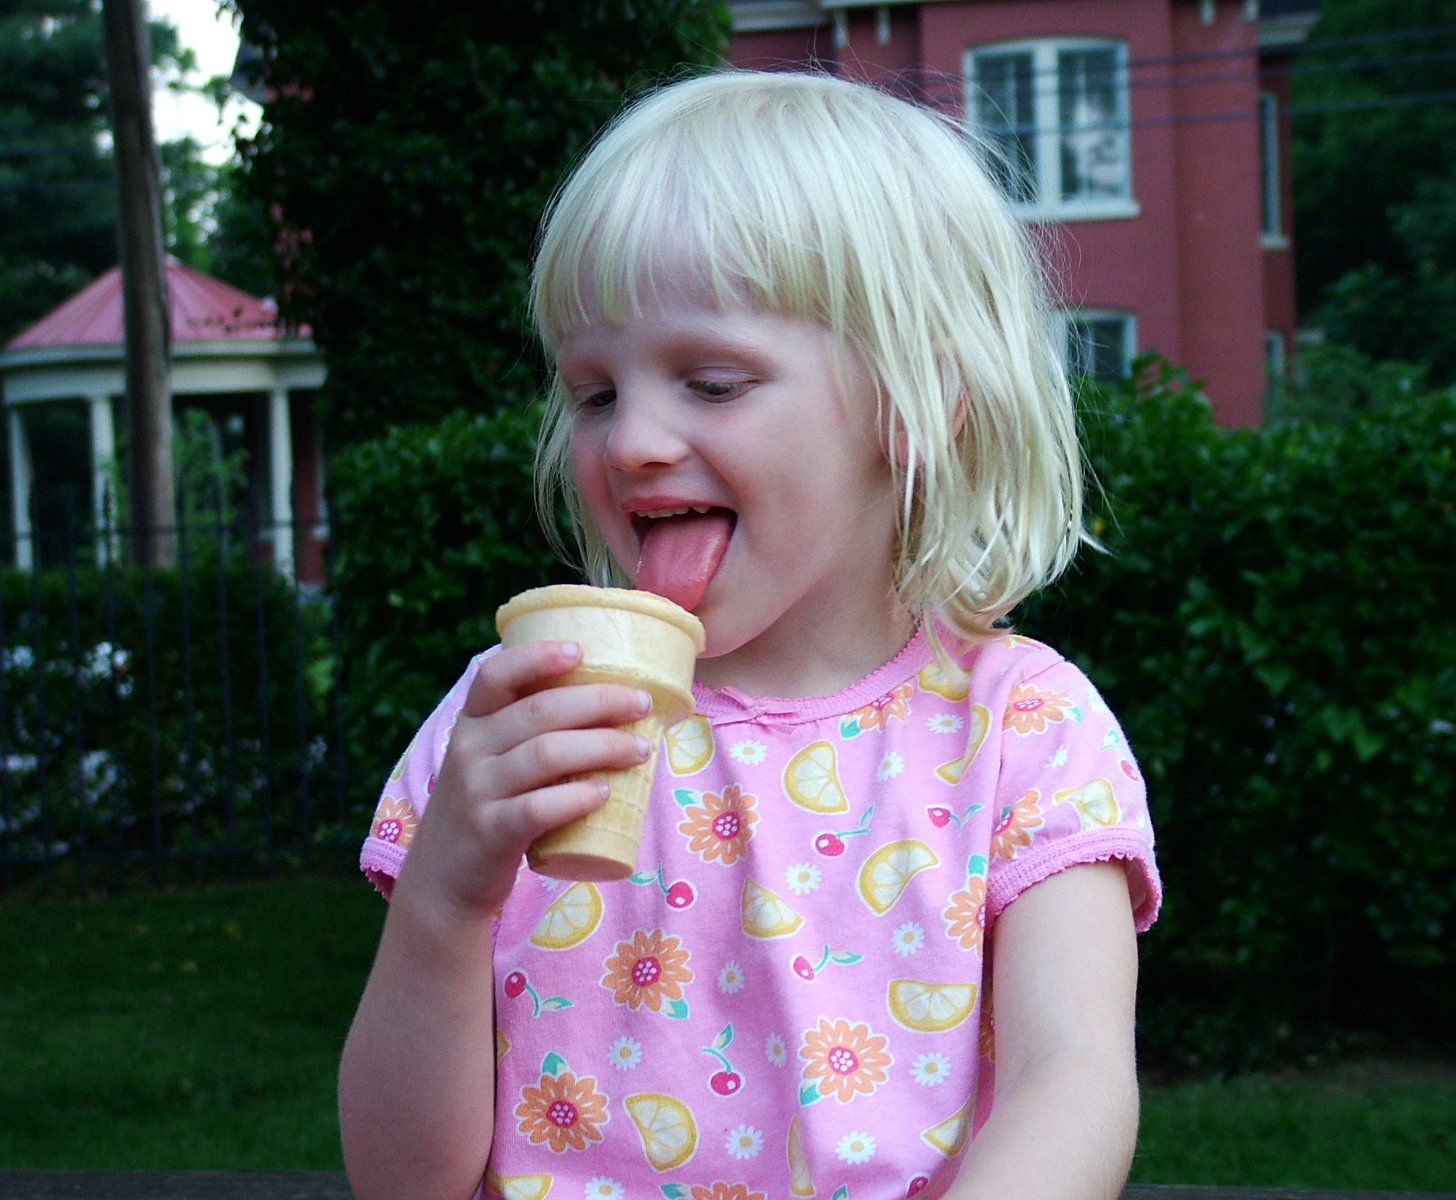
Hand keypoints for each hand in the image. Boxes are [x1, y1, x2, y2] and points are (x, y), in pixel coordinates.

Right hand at [395, 639, 654, 916]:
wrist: (442, 880)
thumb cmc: (486, 808)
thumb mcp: (489, 761)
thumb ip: (527, 733)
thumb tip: (609, 704)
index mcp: (472, 723)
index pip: (495, 675)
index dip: (536, 657)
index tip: (580, 650)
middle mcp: (469, 750)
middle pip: (540, 711)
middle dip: (599, 701)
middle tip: (642, 704)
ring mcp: (477, 792)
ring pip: (546, 754)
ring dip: (602, 746)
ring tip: (639, 750)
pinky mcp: (490, 833)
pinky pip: (538, 808)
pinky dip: (576, 797)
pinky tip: (604, 793)